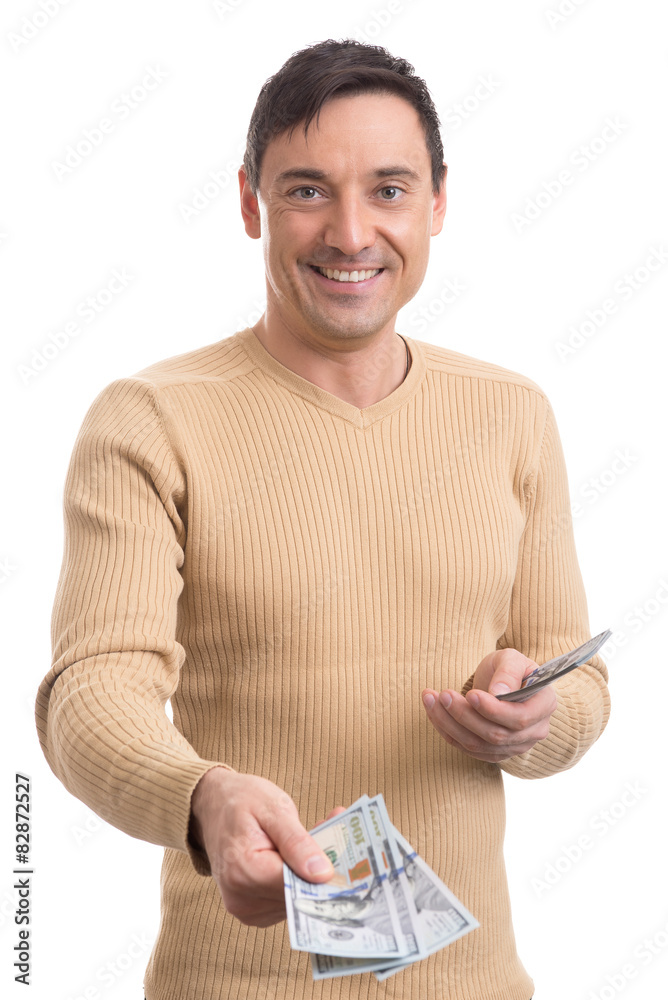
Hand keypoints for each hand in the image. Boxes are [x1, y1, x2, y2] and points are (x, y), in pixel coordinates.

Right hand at [189, 769, 342, 926]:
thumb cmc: (241, 801)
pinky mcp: (252, 910)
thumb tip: (323, 873)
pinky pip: (286, 899)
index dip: (325, 871)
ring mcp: (245, 908)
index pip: (296, 884)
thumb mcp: (273, 808)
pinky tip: (301, 853)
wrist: (212, 804)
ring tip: (317, 835)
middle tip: (337, 834)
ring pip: (296, 898)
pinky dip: (298, 878)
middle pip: (298, 893)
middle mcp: (241, 897)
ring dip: (311, 872)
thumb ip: (297, 842)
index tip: (348, 854)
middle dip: (321, 867)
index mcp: (243, 870)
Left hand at [421, 648, 557, 762]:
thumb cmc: (510, 667)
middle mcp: (533, 732)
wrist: (504, 682)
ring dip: (449, 723)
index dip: (493, 710)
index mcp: (544, 705)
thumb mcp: (512, 658)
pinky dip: (447, 731)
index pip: (519, 718)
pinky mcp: (494, 752)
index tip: (471, 694)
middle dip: (465, 715)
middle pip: (496, 735)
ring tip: (431, 699)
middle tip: (443, 694)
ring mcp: (514, 746)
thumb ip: (508, 672)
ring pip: (478, 744)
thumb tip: (498, 693)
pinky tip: (434, 712)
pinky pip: (468, 748)